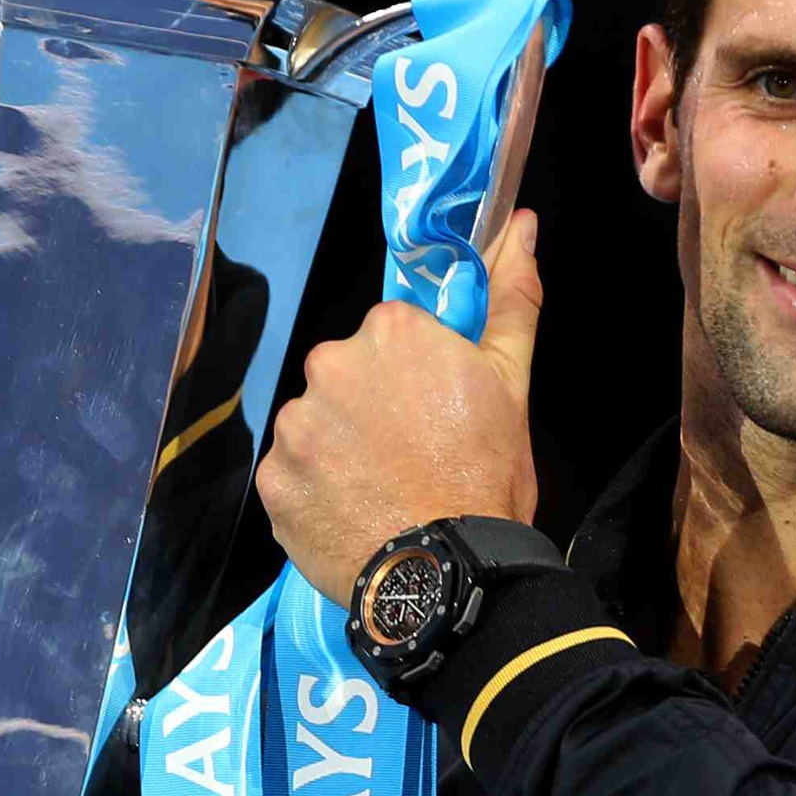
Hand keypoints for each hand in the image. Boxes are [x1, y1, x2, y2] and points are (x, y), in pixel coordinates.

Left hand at [256, 210, 543, 605]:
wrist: (450, 574)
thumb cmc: (486, 475)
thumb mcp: (512, 383)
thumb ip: (512, 297)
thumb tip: (522, 222)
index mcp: (389, 331)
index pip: (393, 337)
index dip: (418, 376)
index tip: (438, 413)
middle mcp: (328, 365)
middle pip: (348, 376)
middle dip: (373, 409)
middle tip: (414, 457)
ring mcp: (295, 426)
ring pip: (317, 426)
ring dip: (341, 450)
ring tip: (382, 492)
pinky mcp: (273, 482)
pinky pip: (293, 476)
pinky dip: (317, 492)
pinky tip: (354, 514)